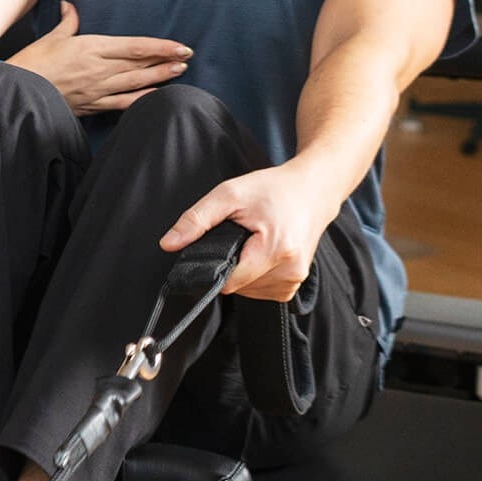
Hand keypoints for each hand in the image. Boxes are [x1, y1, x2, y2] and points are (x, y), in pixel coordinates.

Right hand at [6, 2, 190, 115]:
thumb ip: (67, 22)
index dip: (161, 47)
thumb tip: (69, 6)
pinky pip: (122, 103)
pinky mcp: (92, 105)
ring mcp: (97, 89)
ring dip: (159, 77)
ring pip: (136, 83)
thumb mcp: (51, 38)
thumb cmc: (32, 63)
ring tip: (179, 72)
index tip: (180, 46)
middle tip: (187, 57)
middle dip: (166, 60)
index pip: (135, 46)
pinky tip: (155, 97)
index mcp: (91, 48)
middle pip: (140, 64)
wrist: (17, 90)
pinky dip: (140, 99)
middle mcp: (99, 69)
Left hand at [160, 161, 334, 301]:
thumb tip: (167, 244)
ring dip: (241, 271)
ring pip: (248, 291)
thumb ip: (196, 220)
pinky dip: (253, 275)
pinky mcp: (295, 284)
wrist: (313, 190)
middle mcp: (290, 271)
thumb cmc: (273, 189)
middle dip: (228, 264)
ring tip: (250, 242)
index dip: (213, 266)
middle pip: (237, 287)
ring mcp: (295, 280)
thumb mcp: (229, 194)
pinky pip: (262, 291)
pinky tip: (257, 254)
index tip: (214, 246)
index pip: (228, 281)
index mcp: (276, 250)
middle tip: (237, 235)